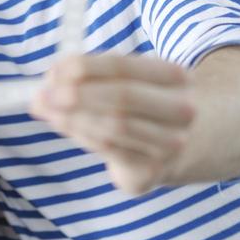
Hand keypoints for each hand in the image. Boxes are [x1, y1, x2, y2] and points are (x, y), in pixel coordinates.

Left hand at [31, 54, 195, 193]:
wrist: (194, 141)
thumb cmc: (147, 100)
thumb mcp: (133, 78)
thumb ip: (92, 75)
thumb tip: (48, 80)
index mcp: (175, 76)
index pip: (123, 67)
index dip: (84, 68)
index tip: (54, 70)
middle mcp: (180, 111)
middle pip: (122, 99)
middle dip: (78, 95)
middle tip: (44, 94)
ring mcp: (170, 145)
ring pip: (112, 129)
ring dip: (72, 118)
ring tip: (46, 109)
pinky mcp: (152, 172)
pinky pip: (108, 152)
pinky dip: (81, 135)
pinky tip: (63, 125)